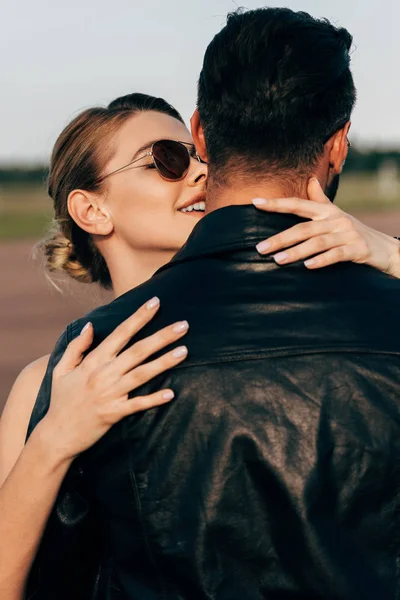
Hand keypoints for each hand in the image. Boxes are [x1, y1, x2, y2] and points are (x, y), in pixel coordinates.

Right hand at [38, 297, 188, 461]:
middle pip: (138, 351)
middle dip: (162, 336)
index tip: (156, 302)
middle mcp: (103, 374)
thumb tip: (90, 325)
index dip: (139, 317)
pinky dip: (153, 399)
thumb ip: (77, 346)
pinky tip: (171, 393)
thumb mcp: (61, 369)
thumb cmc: (61, 401)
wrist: (55, 436)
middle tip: (184, 325)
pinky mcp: (113, 414)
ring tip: (184, 351)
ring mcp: (109, 394)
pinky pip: (137, 404)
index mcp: (93, 361)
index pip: (121, 333)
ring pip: (141, 374)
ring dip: (164, 362)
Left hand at [252, 178, 399, 276]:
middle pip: (303, 228)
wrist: (384, 248)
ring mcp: (347, 234)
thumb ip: (320, 200)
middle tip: (260, 248)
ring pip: (317, 242)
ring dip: (296, 251)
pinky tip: (307, 267)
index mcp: (327, 211)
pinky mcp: (358, 250)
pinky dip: (322, 260)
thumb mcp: (336, 215)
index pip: (298, 204)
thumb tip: (310, 180)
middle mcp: (336, 220)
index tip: (255, 202)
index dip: (276, 203)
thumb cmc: (354, 232)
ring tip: (277, 260)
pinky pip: (337, 255)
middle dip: (280, 238)